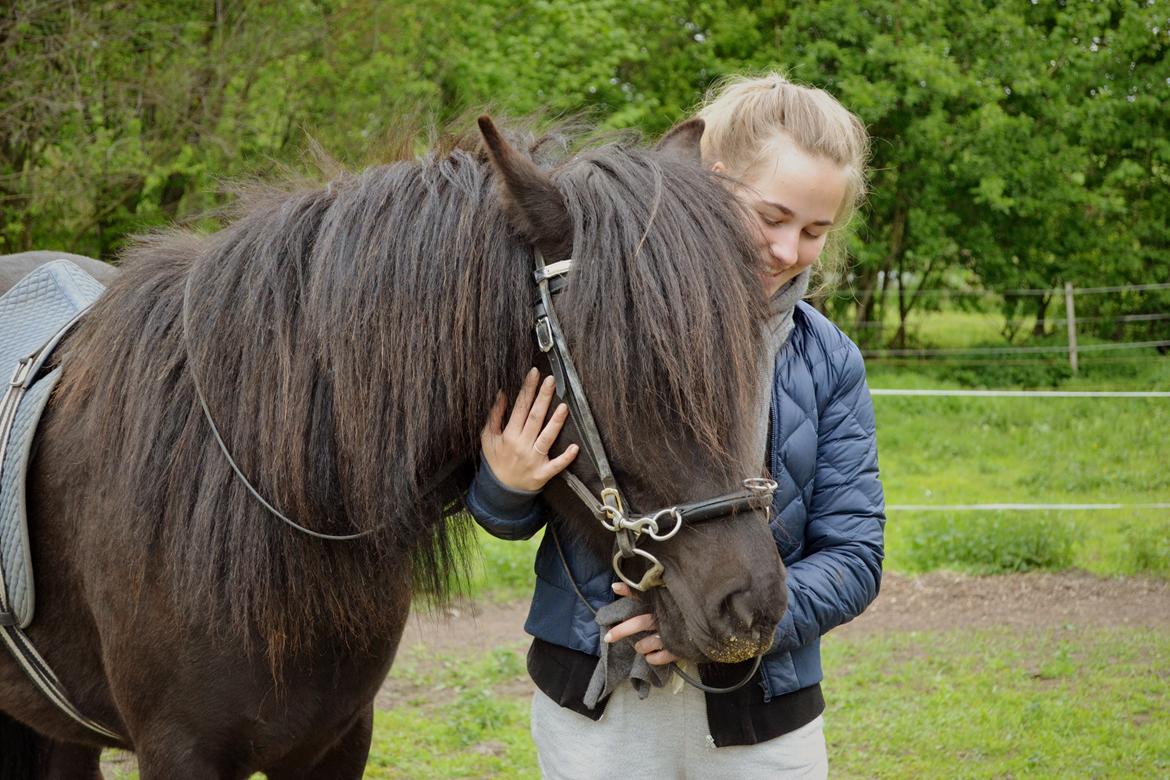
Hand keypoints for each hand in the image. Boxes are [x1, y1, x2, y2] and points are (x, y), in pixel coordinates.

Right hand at [480, 368, 578, 491]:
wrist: (500, 491)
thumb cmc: (496, 460)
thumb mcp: (488, 438)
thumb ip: (494, 416)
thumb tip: (502, 394)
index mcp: (508, 435)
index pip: (520, 407)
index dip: (527, 389)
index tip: (535, 373)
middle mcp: (521, 445)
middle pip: (535, 418)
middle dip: (543, 398)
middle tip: (551, 381)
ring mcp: (533, 459)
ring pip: (546, 438)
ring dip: (556, 423)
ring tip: (564, 406)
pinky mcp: (542, 473)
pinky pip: (556, 466)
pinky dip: (565, 458)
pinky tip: (574, 447)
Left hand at [603, 582, 678, 665]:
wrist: (706, 626)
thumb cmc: (682, 612)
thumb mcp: (665, 600)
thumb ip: (641, 595)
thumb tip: (614, 586)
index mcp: (661, 604)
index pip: (642, 595)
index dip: (628, 590)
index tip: (614, 588)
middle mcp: (664, 617)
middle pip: (640, 622)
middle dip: (622, 631)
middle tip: (608, 637)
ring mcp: (671, 634)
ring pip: (647, 644)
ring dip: (640, 646)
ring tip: (640, 646)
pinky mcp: (679, 648)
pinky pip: (660, 658)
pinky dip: (652, 658)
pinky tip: (650, 656)